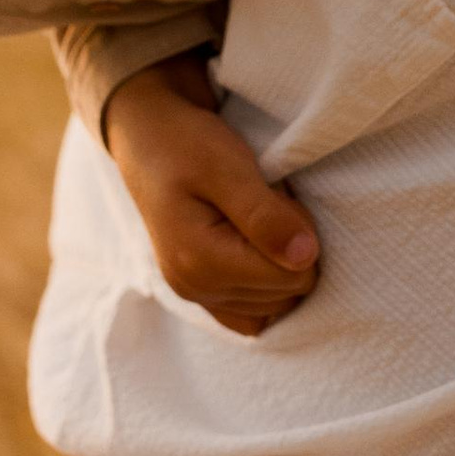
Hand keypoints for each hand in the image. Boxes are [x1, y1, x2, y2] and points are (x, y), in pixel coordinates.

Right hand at [102, 54, 323, 335]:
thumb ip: (265, 215)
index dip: (301, 233)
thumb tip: (305, 257)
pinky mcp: (200, 293)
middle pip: (288, 292)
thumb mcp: (229, 167)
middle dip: (291, 248)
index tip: (277, 197)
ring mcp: (196, 295)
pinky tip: (257, 254)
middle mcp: (195, 288)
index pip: (292, 275)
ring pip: (277, 304)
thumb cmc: (188, 144)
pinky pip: (253, 317)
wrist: (149, 139)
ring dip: (280, 263)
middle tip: (266, 205)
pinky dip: (266, 289)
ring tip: (257, 222)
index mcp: (200, 260)